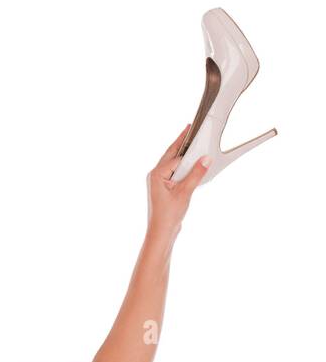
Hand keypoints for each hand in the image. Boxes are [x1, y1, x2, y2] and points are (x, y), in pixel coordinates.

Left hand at [146, 124, 211, 240]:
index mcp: (157, 174)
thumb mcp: (185, 193)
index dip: (189, 148)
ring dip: (183, 154)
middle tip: (189, 128)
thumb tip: (206, 159)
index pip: (176, 156)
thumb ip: (196, 174)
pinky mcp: (164, 188)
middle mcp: (155, 175)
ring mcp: (159, 182)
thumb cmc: (168, 215)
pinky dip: (183, 166)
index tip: (198, 136)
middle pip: (171, 154)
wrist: (161, 233)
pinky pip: (174, 172)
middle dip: (181, 142)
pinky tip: (191, 163)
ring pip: (172, 162)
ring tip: (192, 142)